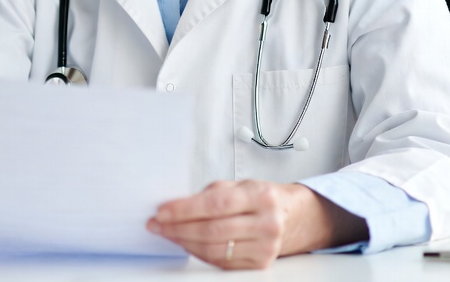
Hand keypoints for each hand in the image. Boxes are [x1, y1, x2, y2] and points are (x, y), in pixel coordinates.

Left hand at [147, 180, 365, 269]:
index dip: (184, 210)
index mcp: (260, 196)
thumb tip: (175, 205)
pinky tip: (186, 243)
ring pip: (214, 249)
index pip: (215, 205)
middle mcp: (266, 223)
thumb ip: (210, 194)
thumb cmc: (261, 197)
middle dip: (178, 228)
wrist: (292, 217)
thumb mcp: (239, 185)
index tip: (162, 211)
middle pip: (212, 230)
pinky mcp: (260, 265)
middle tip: (157, 224)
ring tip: (167, 233)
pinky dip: (199, 253)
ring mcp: (265, 248)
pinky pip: (221, 262)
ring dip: (184, 242)